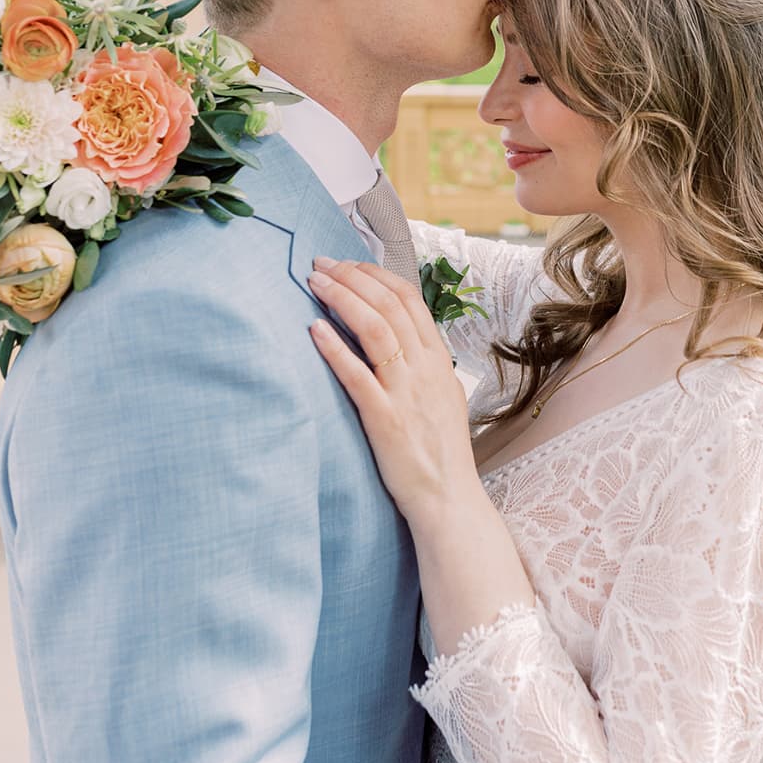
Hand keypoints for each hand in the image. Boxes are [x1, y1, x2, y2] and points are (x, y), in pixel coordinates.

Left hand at [308, 259, 478, 524]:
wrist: (448, 499)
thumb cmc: (441, 453)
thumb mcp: (444, 398)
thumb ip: (427, 368)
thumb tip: (408, 343)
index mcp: (438, 361)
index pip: (410, 300)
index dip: (376, 275)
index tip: (349, 264)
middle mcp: (424, 369)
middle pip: (389, 305)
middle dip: (352, 277)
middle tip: (321, 263)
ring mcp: (406, 392)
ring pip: (375, 328)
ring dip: (341, 298)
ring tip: (314, 282)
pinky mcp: (385, 418)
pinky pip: (357, 374)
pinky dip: (335, 347)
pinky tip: (314, 328)